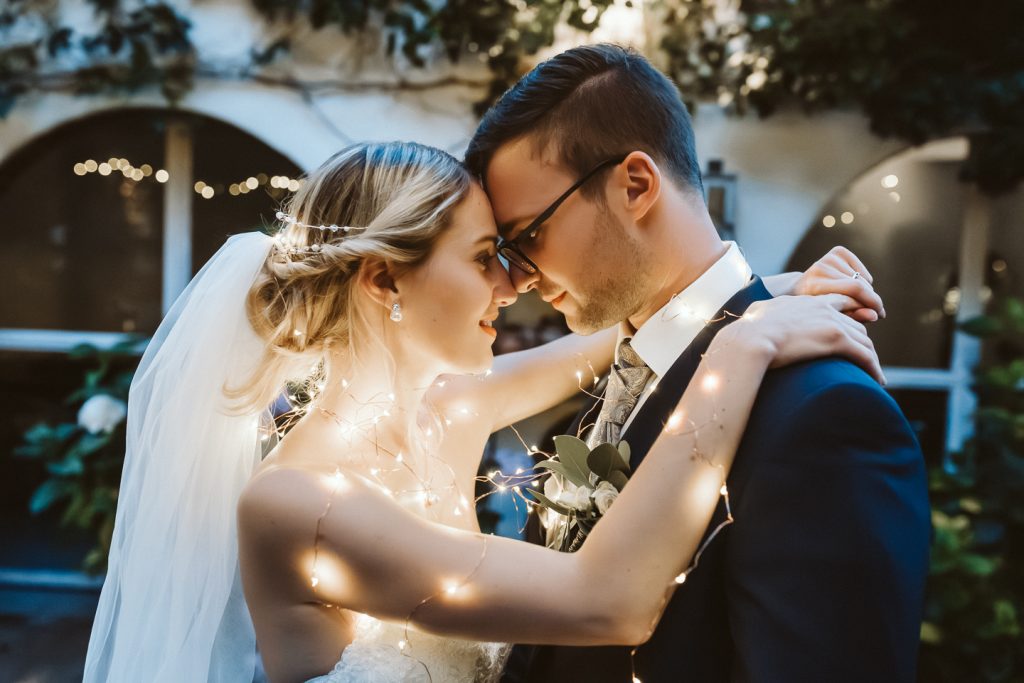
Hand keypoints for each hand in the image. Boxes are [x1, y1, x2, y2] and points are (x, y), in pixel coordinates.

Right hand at [723, 294, 884, 384]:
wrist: (750, 339)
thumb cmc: (748, 330)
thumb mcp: (757, 312)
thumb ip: (763, 310)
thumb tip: (753, 313)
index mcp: (806, 301)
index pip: (837, 303)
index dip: (848, 316)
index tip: (851, 332)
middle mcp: (824, 308)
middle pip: (855, 323)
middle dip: (861, 341)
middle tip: (864, 360)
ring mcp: (832, 322)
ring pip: (864, 340)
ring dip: (870, 358)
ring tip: (873, 375)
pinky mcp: (837, 340)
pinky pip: (865, 355)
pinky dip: (874, 369)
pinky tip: (877, 382)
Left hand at [793, 246, 884, 322]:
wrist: (799, 289)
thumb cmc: (816, 308)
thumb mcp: (832, 317)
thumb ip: (853, 316)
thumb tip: (876, 315)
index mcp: (815, 286)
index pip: (854, 289)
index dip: (871, 302)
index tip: (880, 315)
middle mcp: (820, 268)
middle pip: (860, 283)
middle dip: (871, 299)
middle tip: (875, 312)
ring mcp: (828, 258)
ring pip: (862, 279)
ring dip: (866, 293)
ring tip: (856, 302)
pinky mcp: (837, 252)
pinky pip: (862, 271)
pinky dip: (864, 282)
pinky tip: (851, 288)